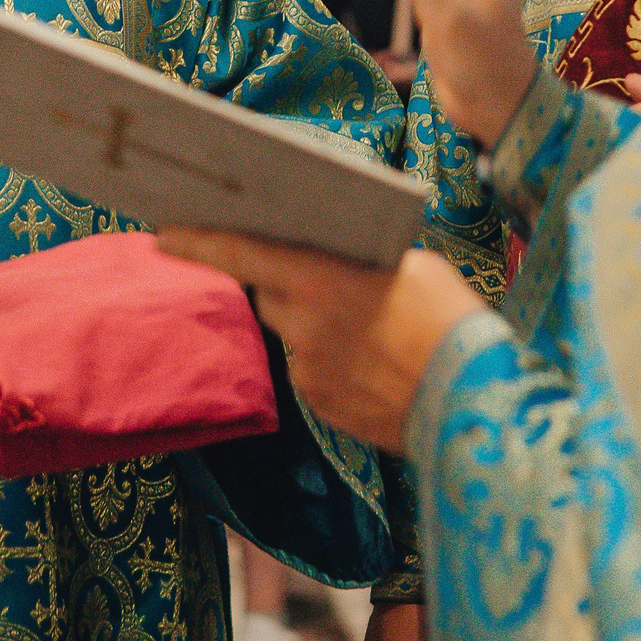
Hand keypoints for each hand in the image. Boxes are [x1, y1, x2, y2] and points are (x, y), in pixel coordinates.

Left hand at [152, 233, 480, 449]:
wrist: (476, 402)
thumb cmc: (453, 321)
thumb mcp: (415, 268)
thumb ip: (362, 262)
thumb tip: (341, 262)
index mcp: (320, 280)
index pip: (241, 254)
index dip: (199, 242)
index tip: (164, 234)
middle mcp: (303, 326)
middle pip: (269, 295)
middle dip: (286, 284)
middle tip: (320, 277)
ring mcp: (310, 372)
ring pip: (295, 336)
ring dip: (318, 325)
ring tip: (375, 327)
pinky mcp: (324, 406)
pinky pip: (314, 371)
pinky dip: (335, 362)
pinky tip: (378, 363)